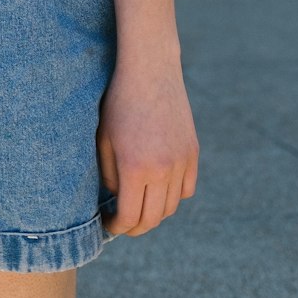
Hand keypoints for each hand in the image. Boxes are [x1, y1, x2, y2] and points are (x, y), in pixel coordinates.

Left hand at [97, 58, 198, 236]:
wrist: (150, 70)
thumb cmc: (119, 101)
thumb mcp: (104, 138)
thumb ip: (109, 174)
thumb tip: (117, 199)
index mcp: (134, 167)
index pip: (129, 216)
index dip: (117, 227)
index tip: (109, 225)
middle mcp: (162, 169)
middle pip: (153, 219)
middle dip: (136, 227)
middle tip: (124, 224)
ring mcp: (181, 162)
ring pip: (171, 206)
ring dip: (155, 212)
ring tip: (140, 206)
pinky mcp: (193, 152)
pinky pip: (186, 189)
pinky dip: (174, 196)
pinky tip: (159, 188)